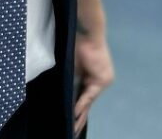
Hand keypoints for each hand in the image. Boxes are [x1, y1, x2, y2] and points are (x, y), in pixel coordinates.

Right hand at [73, 0, 113, 134]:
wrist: (87, 32)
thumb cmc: (76, 42)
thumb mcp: (69, 65)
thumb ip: (67, 79)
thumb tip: (58, 93)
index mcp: (88, 75)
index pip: (80, 95)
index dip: (74, 107)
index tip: (68, 120)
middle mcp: (96, 79)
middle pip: (85, 102)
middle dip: (77, 116)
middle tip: (71, 130)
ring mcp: (102, 80)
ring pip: (88, 102)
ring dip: (79, 115)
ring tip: (72, 128)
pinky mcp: (103, 80)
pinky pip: (89, 96)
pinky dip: (81, 104)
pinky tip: (74, 114)